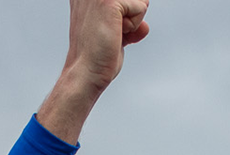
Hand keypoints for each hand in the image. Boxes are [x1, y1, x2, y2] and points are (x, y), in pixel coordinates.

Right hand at [37, 0, 149, 143]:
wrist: (86, 72)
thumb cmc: (96, 56)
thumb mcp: (115, 33)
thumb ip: (128, 22)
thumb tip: (144, 26)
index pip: (126, 0)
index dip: (125, 16)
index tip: (107, 30)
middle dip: (131, 16)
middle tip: (111, 32)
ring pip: (140, 0)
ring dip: (133, 22)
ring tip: (112, 33)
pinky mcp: (109, 1)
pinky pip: (142, 8)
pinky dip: (134, 26)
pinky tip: (115, 34)